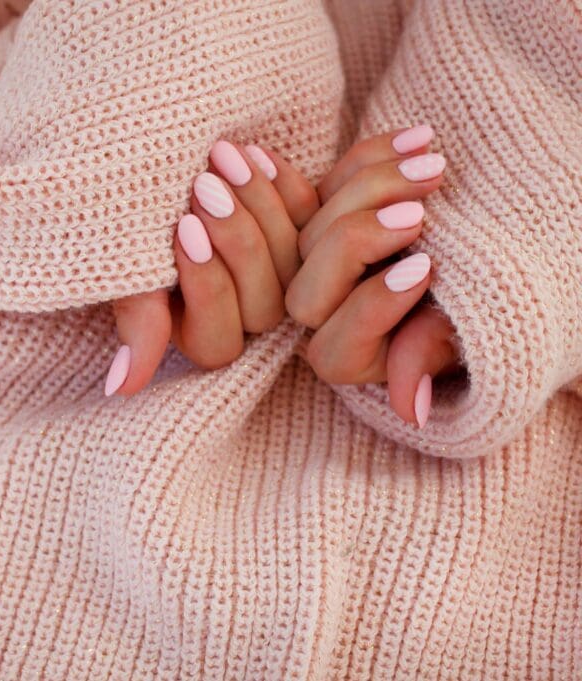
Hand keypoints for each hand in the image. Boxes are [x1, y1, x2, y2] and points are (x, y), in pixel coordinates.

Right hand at [105, 142, 318, 395]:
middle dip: (235, 239)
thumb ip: (136, 320)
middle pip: (264, 304)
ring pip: (293, 260)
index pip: (219, 338)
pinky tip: (254, 152)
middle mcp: (245, 317)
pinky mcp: (305, 231)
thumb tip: (121, 388)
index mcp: (201, 337)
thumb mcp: (125, 265)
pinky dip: (283, 184)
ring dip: (258, 207)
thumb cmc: (123, 220)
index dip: (204, 284)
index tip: (180, 228)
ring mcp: (281, 275)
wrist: (140, 161)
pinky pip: (311, 218)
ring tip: (224, 156)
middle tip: (203, 184)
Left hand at [286, 126, 461, 426]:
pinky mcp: (320, 214)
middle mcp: (322, 315)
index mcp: (350, 358)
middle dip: (361, 238)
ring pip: (310, 228)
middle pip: (310, 286)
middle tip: (422, 206)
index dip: (374, 307)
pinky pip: (312, 188)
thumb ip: (429, 353)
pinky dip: (349, 160)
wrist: (503, 262)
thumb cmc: (486, 311)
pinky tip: (387, 136)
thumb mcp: (465, 332)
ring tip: (434, 155)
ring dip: (365, 188)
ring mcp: (315, 262)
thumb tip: (413, 410)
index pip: (338, 347)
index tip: (427, 268)